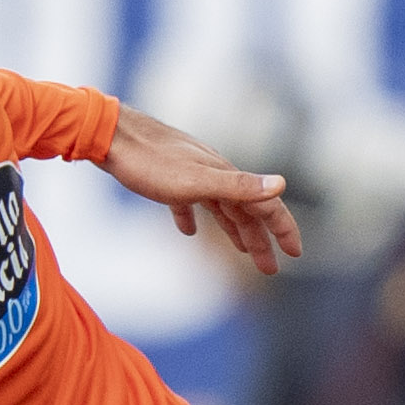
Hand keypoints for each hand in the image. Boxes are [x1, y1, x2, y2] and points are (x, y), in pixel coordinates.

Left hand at [101, 110, 298, 272]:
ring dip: (234, 230)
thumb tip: (282, 185)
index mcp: (224, 176)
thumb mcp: (196, 180)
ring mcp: (190, 174)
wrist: (108, 135)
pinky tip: (188, 231)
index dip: (283, 229)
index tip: (296, 254)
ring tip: (243, 251)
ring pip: (220, 207)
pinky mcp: (165, 178)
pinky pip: (187, 203)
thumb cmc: (149, 162)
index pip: (265, 204)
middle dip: (260, 240)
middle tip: (271, 269)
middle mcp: (213, 173)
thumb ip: (238, 186)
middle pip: (245, 211)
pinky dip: (193, 218)